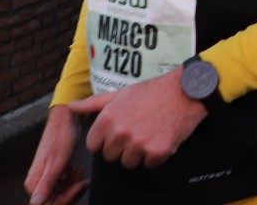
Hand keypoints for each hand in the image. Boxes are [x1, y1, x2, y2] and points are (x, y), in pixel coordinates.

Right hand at [25, 105, 88, 204]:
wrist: (66, 118)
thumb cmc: (61, 138)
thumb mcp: (56, 163)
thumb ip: (46, 185)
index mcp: (34, 183)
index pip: (50, 204)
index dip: (67, 199)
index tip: (80, 185)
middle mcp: (37, 182)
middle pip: (56, 201)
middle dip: (72, 192)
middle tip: (84, 180)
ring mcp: (45, 177)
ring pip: (61, 193)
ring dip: (73, 186)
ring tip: (81, 172)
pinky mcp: (54, 171)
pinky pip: (63, 184)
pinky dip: (72, 180)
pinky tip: (79, 170)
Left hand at [68, 68, 208, 168]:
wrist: (185, 91)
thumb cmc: (152, 91)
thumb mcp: (120, 93)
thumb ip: (93, 104)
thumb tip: (71, 106)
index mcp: (108, 118)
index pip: (94, 146)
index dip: (106, 139)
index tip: (119, 130)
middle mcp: (120, 132)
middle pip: (111, 157)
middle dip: (122, 147)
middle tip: (137, 129)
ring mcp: (139, 144)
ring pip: (129, 163)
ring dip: (139, 153)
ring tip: (150, 132)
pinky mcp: (157, 152)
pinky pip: (150, 164)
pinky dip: (156, 154)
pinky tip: (161, 136)